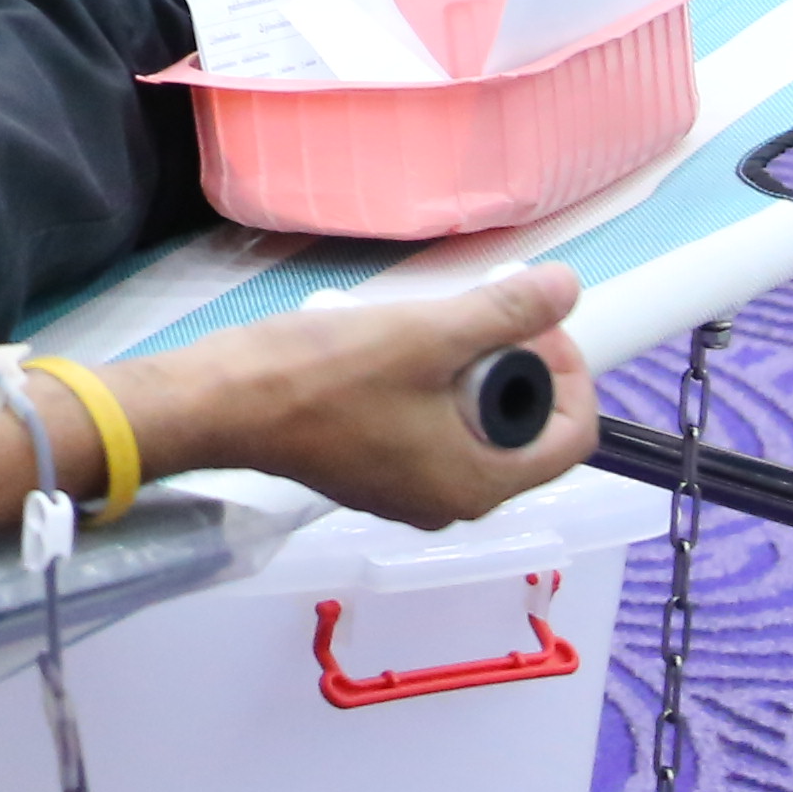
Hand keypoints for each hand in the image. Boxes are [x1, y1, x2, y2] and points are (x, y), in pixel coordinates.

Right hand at [177, 266, 596, 527]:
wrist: (219, 402)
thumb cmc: (321, 375)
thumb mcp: (423, 333)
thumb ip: (503, 312)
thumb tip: (567, 289)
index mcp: (479, 483)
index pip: (572, 437)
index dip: (570, 373)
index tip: (537, 321)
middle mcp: (453, 502)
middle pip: (523, 433)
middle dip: (518, 368)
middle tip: (485, 313)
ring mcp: (408, 493)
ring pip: (473, 430)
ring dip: (472, 374)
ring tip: (437, 323)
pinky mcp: (371, 474)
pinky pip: (429, 433)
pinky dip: (432, 391)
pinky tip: (397, 349)